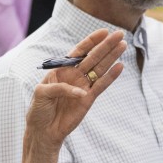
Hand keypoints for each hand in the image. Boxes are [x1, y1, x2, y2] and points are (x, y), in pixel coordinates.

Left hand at [27, 29, 125, 149]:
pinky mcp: (89, 100)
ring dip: (112, 57)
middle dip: (106, 45)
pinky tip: (120, 67)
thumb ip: (59, 87)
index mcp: (62, 70)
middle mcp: (74, 76)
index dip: (91, 41)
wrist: (43, 130)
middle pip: (93, 57)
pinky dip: (111, 77)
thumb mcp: (42, 93)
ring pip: (100, 68)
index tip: (104, 31)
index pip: (79, 51)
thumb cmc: (39, 110)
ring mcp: (83, 87)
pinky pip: (101, 86)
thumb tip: (80, 91)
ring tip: (123, 45)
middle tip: (119, 34)